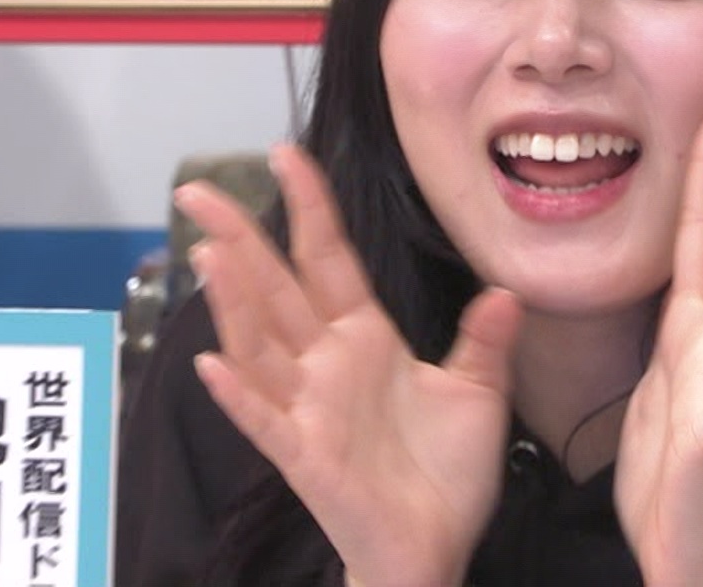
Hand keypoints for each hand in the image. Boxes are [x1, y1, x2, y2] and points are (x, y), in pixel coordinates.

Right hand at [182, 144, 523, 586]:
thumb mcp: (479, 395)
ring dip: (232, 300)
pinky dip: (238, 392)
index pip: (327, 258)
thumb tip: (506, 291)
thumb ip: (485, 342)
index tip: (285, 154)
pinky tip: (213, 363)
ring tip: (208, 251)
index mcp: (364, 338)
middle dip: (238, 236)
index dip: (308, 207)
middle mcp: (326, 364)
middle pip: (275, 287)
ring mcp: (308, 408)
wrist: (437, 549)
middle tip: (196, 188)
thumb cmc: (447, 475)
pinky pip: (264, 419)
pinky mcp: (304, 456)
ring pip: (260, 342)